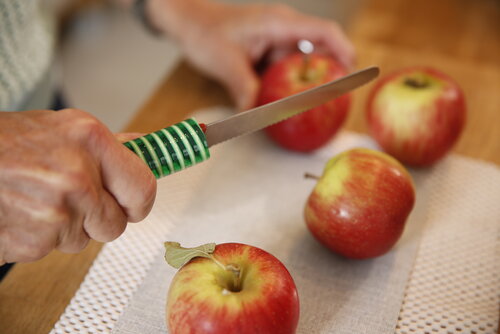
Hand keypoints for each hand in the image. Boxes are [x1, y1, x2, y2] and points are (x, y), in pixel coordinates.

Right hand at [0, 109, 155, 263]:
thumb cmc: (7, 143)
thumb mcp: (63, 129)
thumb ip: (108, 145)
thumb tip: (145, 147)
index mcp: (91, 142)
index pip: (143, 189)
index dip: (139, 202)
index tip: (132, 204)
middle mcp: (78, 178)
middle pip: (115, 224)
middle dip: (98, 218)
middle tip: (73, 199)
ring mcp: (56, 213)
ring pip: (82, 240)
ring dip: (66, 227)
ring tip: (36, 199)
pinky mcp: (33, 242)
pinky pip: (52, 249)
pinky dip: (39, 238)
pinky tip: (20, 212)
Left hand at [147, 0, 354, 109]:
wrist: (189, 23)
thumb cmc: (205, 33)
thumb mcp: (226, 63)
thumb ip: (245, 89)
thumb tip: (258, 117)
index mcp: (279, 24)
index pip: (324, 32)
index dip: (345, 51)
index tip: (354, 73)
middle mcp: (283, 30)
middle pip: (319, 51)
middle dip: (327, 77)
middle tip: (330, 103)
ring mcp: (276, 42)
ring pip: (302, 65)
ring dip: (304, 85)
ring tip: (308, 108)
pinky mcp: (269, 53)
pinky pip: (286, 71)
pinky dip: (288, 87)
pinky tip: (284, 104)